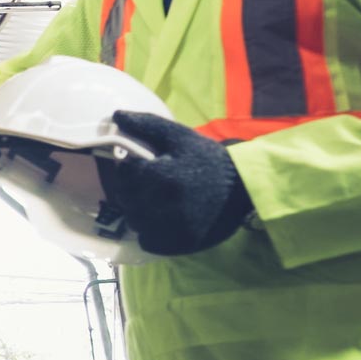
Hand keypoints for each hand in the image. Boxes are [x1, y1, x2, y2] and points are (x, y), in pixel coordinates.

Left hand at [102, 111, 252, 255]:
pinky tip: (165, 220)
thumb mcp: (180, 136)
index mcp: (160, 175)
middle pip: (126, 199)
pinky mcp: (180, 244)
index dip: (129, 169)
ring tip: (158, 202)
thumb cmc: (209, 159)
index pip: (123, 174)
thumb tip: (116, 116)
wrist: (244, 186)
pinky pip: (148, 242)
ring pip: (135, 222)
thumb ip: (146, 125)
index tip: (142, 168)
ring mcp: (171, 227)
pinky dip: (151, 233)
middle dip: (132, 190)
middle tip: (151, 185)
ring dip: (140, 212)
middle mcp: (163, 204)